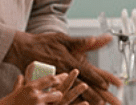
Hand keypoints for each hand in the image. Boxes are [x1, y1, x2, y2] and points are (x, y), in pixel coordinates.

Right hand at [4, 32, 122, 104]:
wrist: (23, 49)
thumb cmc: (44, 42)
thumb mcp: (63, 39)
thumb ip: (81, 41)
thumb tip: (95, 38)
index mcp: (70, 60)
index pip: (88, 72)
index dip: (99, 79)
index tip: (110, 85)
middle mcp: (65, 72)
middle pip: (85, 86)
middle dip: (100, 95)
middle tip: (112, 102)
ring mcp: (58, 81)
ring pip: (76, 94)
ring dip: (90, 101)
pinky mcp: (51, 86)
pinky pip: (65, 96)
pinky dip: (75, 102)